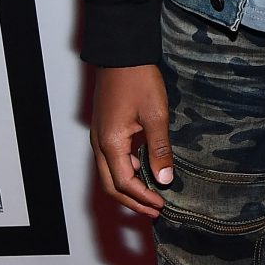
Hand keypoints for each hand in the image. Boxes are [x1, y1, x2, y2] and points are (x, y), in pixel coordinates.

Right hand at [91, 64, 172, 216]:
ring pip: (109, 174)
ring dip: (129, 188)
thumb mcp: (156, 115)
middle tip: (154, 210)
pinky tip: (144, 172)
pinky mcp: (105, 130)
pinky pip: (111, 160)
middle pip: (111, 185)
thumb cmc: (137, 80)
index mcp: (111, 143)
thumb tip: (164, 179)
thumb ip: (159, 150)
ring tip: (151, 196)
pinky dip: (126, 172)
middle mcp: (100, 144)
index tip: (161, 205)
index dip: (143, 198)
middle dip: (132, 201)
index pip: (124, 183)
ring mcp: (100, 137)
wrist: (121, 54)